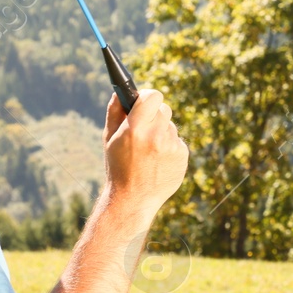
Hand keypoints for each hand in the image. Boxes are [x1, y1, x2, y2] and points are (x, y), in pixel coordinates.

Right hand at [103, 89, 187, 217]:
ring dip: (162, 133)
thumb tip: (119, 92)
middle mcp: (155, 136)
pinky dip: (170, 148)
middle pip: (164, 109)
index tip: (145, 101)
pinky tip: (159, 161)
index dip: (149, 97)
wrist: (133, 200)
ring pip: (170, 126)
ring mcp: (171, 147)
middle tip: (145, 128)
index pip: (153, 96)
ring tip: (149, 152)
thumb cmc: (118, 167)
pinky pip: (177, 142)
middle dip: (155, 115)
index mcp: (135, 129)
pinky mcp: (183, 156)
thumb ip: (114, 112)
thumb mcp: (109, 140)